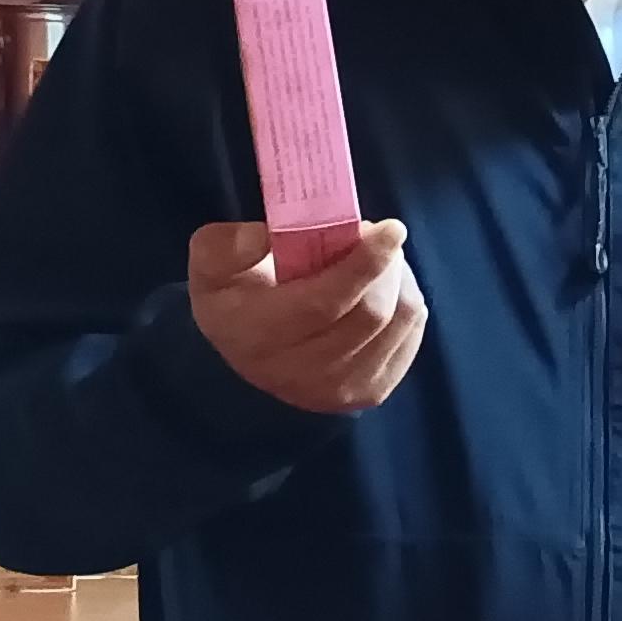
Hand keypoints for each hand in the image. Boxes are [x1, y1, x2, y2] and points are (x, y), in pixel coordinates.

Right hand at [184, 219, 427, 413]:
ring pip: (397, 323)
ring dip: (398, 279)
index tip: (389, 228)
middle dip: (385, 266)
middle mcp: (299, 374)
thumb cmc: (236, 296)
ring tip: (379, 259)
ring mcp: (339, 390)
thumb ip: (228, 245)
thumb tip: (265, 238)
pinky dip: (406, 301)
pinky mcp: (369, 392)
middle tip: (376, 234)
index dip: (363, 265)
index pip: (324, 303)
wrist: (249, 351)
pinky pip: (410, 336)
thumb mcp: (211, 263)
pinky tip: (384, 288)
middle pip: (369, 314)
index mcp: (257, 336)